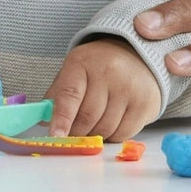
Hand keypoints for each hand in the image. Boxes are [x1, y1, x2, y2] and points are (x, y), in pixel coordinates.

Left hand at [45, 38, 161, 140]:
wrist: (139, 55)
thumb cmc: (100, 67)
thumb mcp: (75, 71)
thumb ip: (58, 95)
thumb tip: (44, 122)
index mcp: (83, 62)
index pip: (70, 95)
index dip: (61, 118)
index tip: (55, 136)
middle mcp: (109, 71)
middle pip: (87, 117)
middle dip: (77, 132)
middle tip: (74, 134)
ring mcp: (130, 87)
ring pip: (105, 129)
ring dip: (95, 135)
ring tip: (95, 124)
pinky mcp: (146, 103)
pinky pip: (123, 134)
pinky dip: (114, 136)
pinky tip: (113, 122)